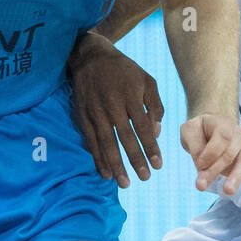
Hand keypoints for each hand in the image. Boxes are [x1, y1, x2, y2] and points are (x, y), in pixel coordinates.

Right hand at [67, 31, 163, 186]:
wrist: (91, 57)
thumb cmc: (124, 70)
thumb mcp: (147, 80)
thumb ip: (154, 106)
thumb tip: (156, 133)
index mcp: (130, 96)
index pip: (142, 127)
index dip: (150, 147)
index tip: (158, 165)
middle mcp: (112, 105)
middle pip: (125, 138)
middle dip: (135, 160)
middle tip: (144, 178)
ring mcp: (95, 111)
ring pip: (106, 143)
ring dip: (115, 164)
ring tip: (124, 183)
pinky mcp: (82, 115)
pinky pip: (90, 141)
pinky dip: (97, 158)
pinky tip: (105, 173)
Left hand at [180, 113, 240, 206]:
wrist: (212, 127)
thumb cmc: (201, 130)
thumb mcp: (190, 130)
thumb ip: (195, 145)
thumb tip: (201, 167)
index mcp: (224, 125)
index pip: (221, 139)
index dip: (208, 154)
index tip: (198, 165)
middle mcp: (239, 136)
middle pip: (231, 154)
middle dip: (215, 170)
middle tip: (201, 186)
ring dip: (236, 178)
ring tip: (227, 191)